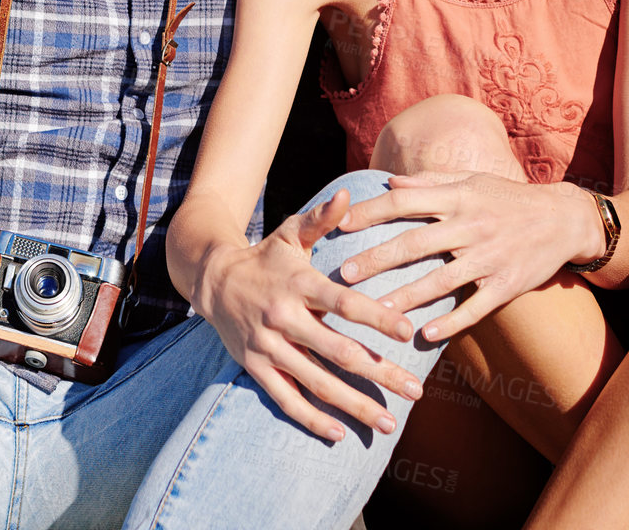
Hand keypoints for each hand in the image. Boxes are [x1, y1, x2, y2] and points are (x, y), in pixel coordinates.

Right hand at [194, 189, 422, 441]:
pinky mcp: (255, 367)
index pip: (343, 303)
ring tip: (388, 422)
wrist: (212, 280)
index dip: (377, 317)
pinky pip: (286, 399)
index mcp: (298, 284)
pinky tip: (339, 435)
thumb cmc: (266, 257)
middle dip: (380, 373)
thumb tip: (349, 193)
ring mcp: (267, 346)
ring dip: (355, 405)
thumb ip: (322, 219)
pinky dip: (312, 419)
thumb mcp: (291, 234)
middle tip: (415, 391)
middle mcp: (283, 318)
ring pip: (316, 382)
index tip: (409, 332)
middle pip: (338, 351)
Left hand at [335, 172, 595, 342]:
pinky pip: (475, 307)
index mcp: (457, 197)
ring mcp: (490, 257)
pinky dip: (451, 322)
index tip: (340, 225)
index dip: (370, 213)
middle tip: (345, 276)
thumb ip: (430, 181)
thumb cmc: (508, 197)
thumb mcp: (471, 179)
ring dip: (406, 297)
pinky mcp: (508, 284)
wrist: (565, 218)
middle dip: (377, 260)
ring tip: (376, 312)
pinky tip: (425, 335)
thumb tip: (389, 181)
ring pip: (441, 281)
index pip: (404, 202)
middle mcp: (470, 226)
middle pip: (414, 244)